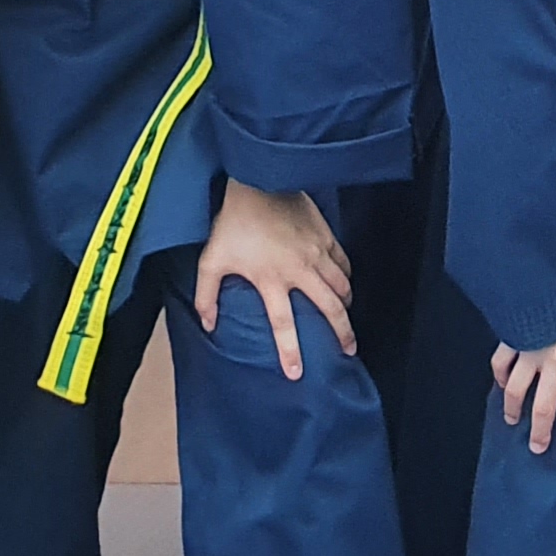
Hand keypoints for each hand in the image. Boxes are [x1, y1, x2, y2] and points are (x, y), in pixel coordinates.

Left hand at [192, 177, 354, 379]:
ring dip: (346, 305)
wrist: (258, 182)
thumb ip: (206, 296)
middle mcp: (300, 271)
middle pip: (330, 309)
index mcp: (271, 280)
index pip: (283, 324)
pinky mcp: (326, 237)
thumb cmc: (233, 223)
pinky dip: (346, 277)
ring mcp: (316, 253)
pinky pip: (343, 263)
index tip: (297, 373)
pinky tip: (344, 284)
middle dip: (342, 333)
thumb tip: (209, 325)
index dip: (291, 351)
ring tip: (347, 318)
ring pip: (342, 287)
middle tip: (348, 350)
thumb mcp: (211, 260)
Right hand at [489, 291, 555, 454]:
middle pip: (543, 407)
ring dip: (513, 409)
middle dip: (539, 432)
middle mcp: (554, 364)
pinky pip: (500, 362)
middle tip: (537, 446)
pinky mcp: (515, 337)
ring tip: (513, 421)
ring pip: (517, 390)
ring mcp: (531, 351)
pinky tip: (503, 385)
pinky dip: (499, 376)